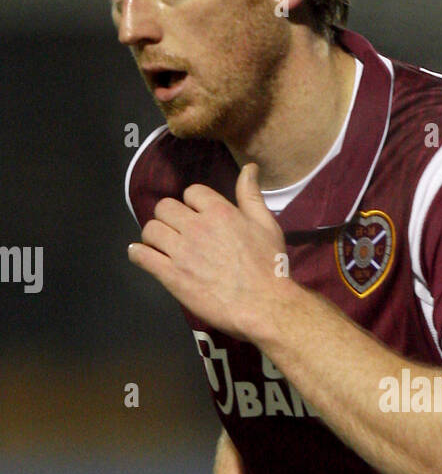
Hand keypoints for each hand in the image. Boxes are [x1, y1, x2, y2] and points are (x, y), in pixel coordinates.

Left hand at [129, 162, 287, 339]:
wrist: (264, 305)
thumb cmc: (270, 266)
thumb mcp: (266, 225)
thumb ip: (251, 196)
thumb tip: (249, 167)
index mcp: (219, 212)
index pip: (191, 192)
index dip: (194, 203)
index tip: (199, 217)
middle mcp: (196, 227)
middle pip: (165, 208)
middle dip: (170, 218)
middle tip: (178, 232)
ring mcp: (181, 252)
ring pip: (151, 229)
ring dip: (154, 235)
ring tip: (162, 246)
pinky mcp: (171, 275)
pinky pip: (142, 256)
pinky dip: (138, 253)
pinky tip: (143, 255)